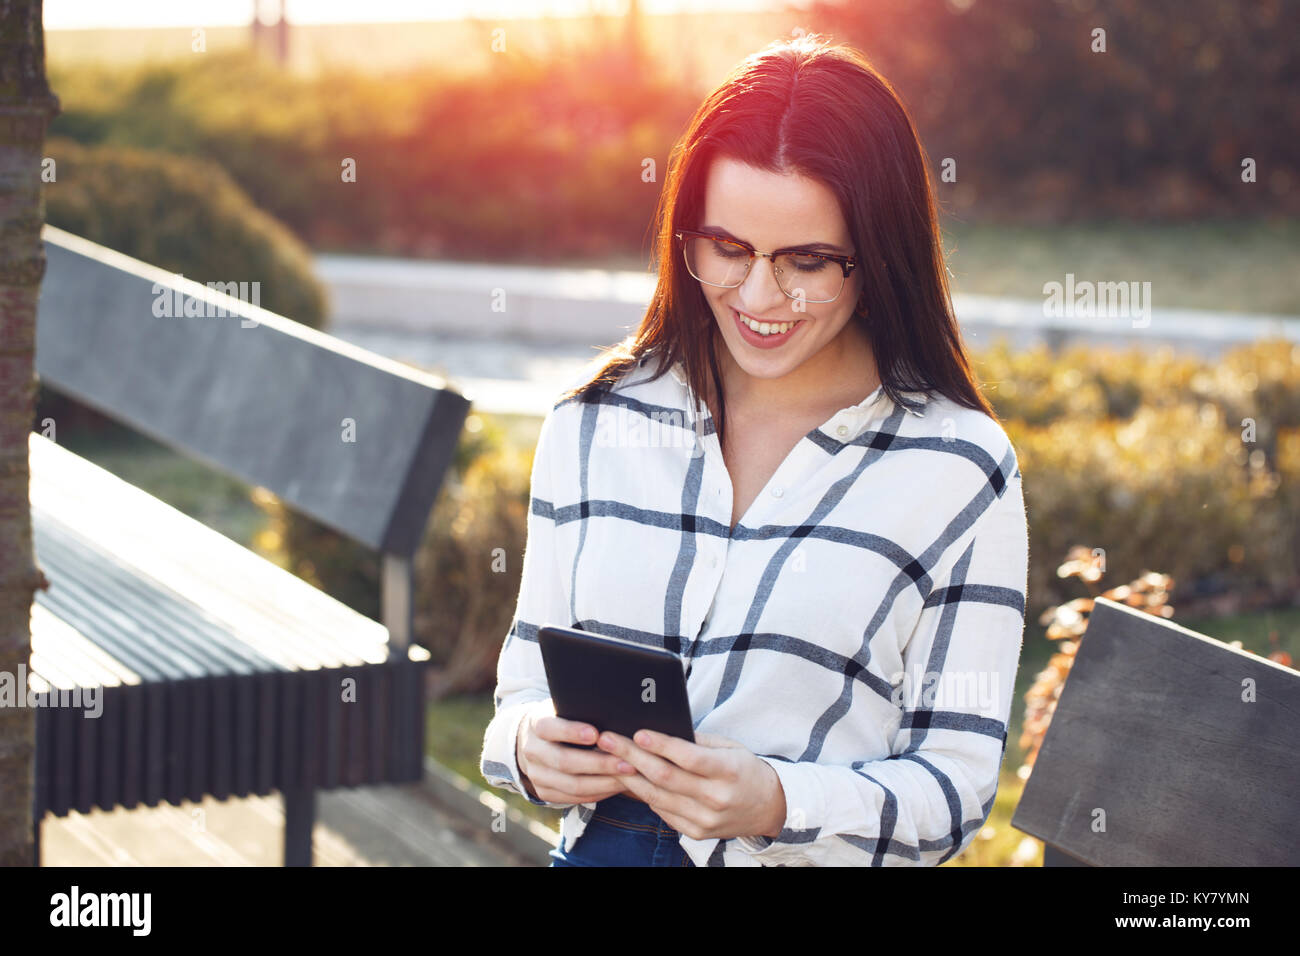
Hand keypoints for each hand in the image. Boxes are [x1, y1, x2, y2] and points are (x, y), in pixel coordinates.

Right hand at [515, 699, 628, 804]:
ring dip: (604, 782)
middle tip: (626, 762)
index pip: (549, 728)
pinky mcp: (544, 792)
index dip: (571, 732)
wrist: (536, 740)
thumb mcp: (564, 707)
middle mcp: (532, 751)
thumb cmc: (562, 719)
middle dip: (599, 763)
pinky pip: (574, 798)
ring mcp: (536, 775)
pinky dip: (598, 793)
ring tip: (628, 776)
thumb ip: (581, 710)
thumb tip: (615, 711)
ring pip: (572, 785)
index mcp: (536, 724)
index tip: (595, 734)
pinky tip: (617, 785)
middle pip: (564, 762)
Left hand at [597, 729, 785, 841]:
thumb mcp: (730, 748)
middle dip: (632, 756)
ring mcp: (705, 820)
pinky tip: (628, 778)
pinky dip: (642, 794)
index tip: (638, 731)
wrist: (768, 808)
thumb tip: (661, 729)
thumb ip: (698, 741)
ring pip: (657, 796)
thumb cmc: (744, 770)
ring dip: (629, 776)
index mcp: (729, 771)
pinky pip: (662, 811)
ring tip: (608, 758)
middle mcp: (717, 799)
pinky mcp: (696, 833)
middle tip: (608, 740)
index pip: (690, 757)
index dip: (662, 745)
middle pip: (666, 776)